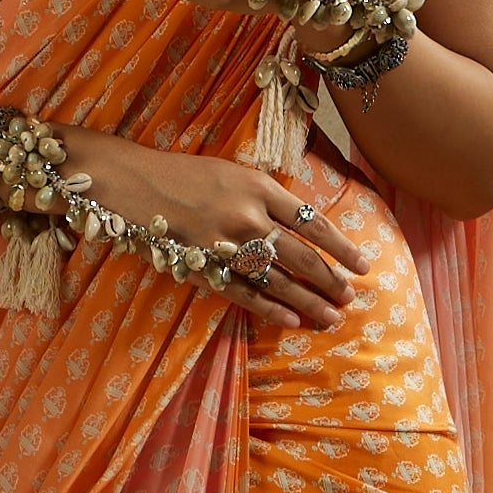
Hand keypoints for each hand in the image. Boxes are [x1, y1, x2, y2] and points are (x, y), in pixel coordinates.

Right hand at [61, 132, 371, 333]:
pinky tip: (292, 321)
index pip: (313, 221)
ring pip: (278, 279)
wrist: (129, 182)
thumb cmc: (182, 174)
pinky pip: (244, 294)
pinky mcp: (203, 266)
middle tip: (350, 298)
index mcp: (259, 187)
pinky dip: (271, 309)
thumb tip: (302, 224)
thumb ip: (266, 196)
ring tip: (332, 317)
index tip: (363, 264)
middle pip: (301, 255)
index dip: (342, 246)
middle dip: (330, 280)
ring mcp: (225, 244)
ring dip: (309, 301)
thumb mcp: (231, 171)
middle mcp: (248, 215)